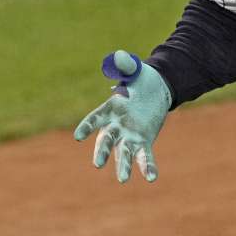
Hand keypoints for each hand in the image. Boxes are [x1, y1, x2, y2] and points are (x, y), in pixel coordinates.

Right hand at [74, 50, 171, 182]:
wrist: (157, 89)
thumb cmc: (141, 78)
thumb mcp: (135, 70)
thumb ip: (126, 66)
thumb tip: (120, 55)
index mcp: (111, 107)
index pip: (96, 118)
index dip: (87, 126)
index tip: (78, 136)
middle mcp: (116, 124)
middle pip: (106, 140)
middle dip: (102, 151)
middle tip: (97, 163)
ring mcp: (129, 135)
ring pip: (123, 152)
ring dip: (123, 166)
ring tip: (123, 180)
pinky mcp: (143, 141)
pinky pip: (144, 156)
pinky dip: (147, 167)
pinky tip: (151, 178)